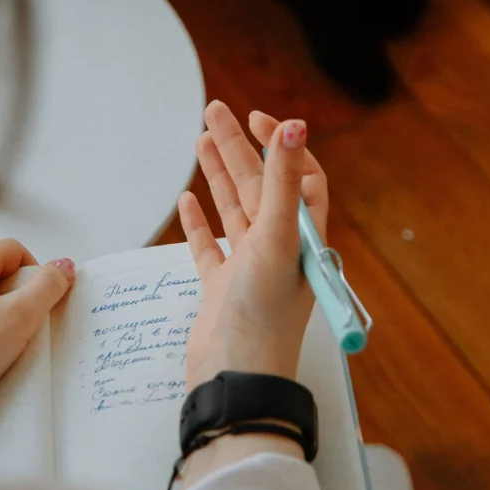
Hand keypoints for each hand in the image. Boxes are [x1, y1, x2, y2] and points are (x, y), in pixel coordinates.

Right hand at [180, 101, 328, 393]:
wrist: (238, 378)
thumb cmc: (265, 315)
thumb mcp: (278, 238)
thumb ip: (285, 181)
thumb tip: (296, 126)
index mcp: (301, 234)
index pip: (297, 176)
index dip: (281, 146)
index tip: (256, 119)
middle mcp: (278, 247)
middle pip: (258, 184)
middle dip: (237, 146)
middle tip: (213, 110)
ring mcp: (248, 268)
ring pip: (233, 208)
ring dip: (217, 174)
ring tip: (199, 139)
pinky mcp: (221, 289)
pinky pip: (210, 247)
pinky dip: (199, 223)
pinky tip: (187, 201)